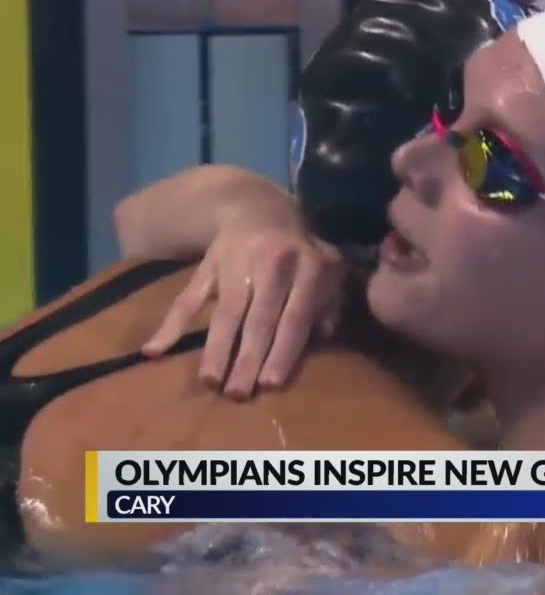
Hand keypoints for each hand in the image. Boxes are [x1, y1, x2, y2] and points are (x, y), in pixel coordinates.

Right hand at [141, 224, 345, 397]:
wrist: (260, 208)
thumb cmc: (300, 251)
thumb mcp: (327, 268)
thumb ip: (330, 303)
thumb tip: (322, 335)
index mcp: (309, 268)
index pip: (295, 316)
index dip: (283, 351)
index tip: (270, 384)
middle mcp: (273, 265)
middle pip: (259, 319)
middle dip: (248, 358)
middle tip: (238, 394)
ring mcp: (237, 264)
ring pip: (225, 312)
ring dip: (216, 349)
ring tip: (210, 381)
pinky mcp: (208, 265)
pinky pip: (188, 297)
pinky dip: (171, 325)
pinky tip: (154, 351)